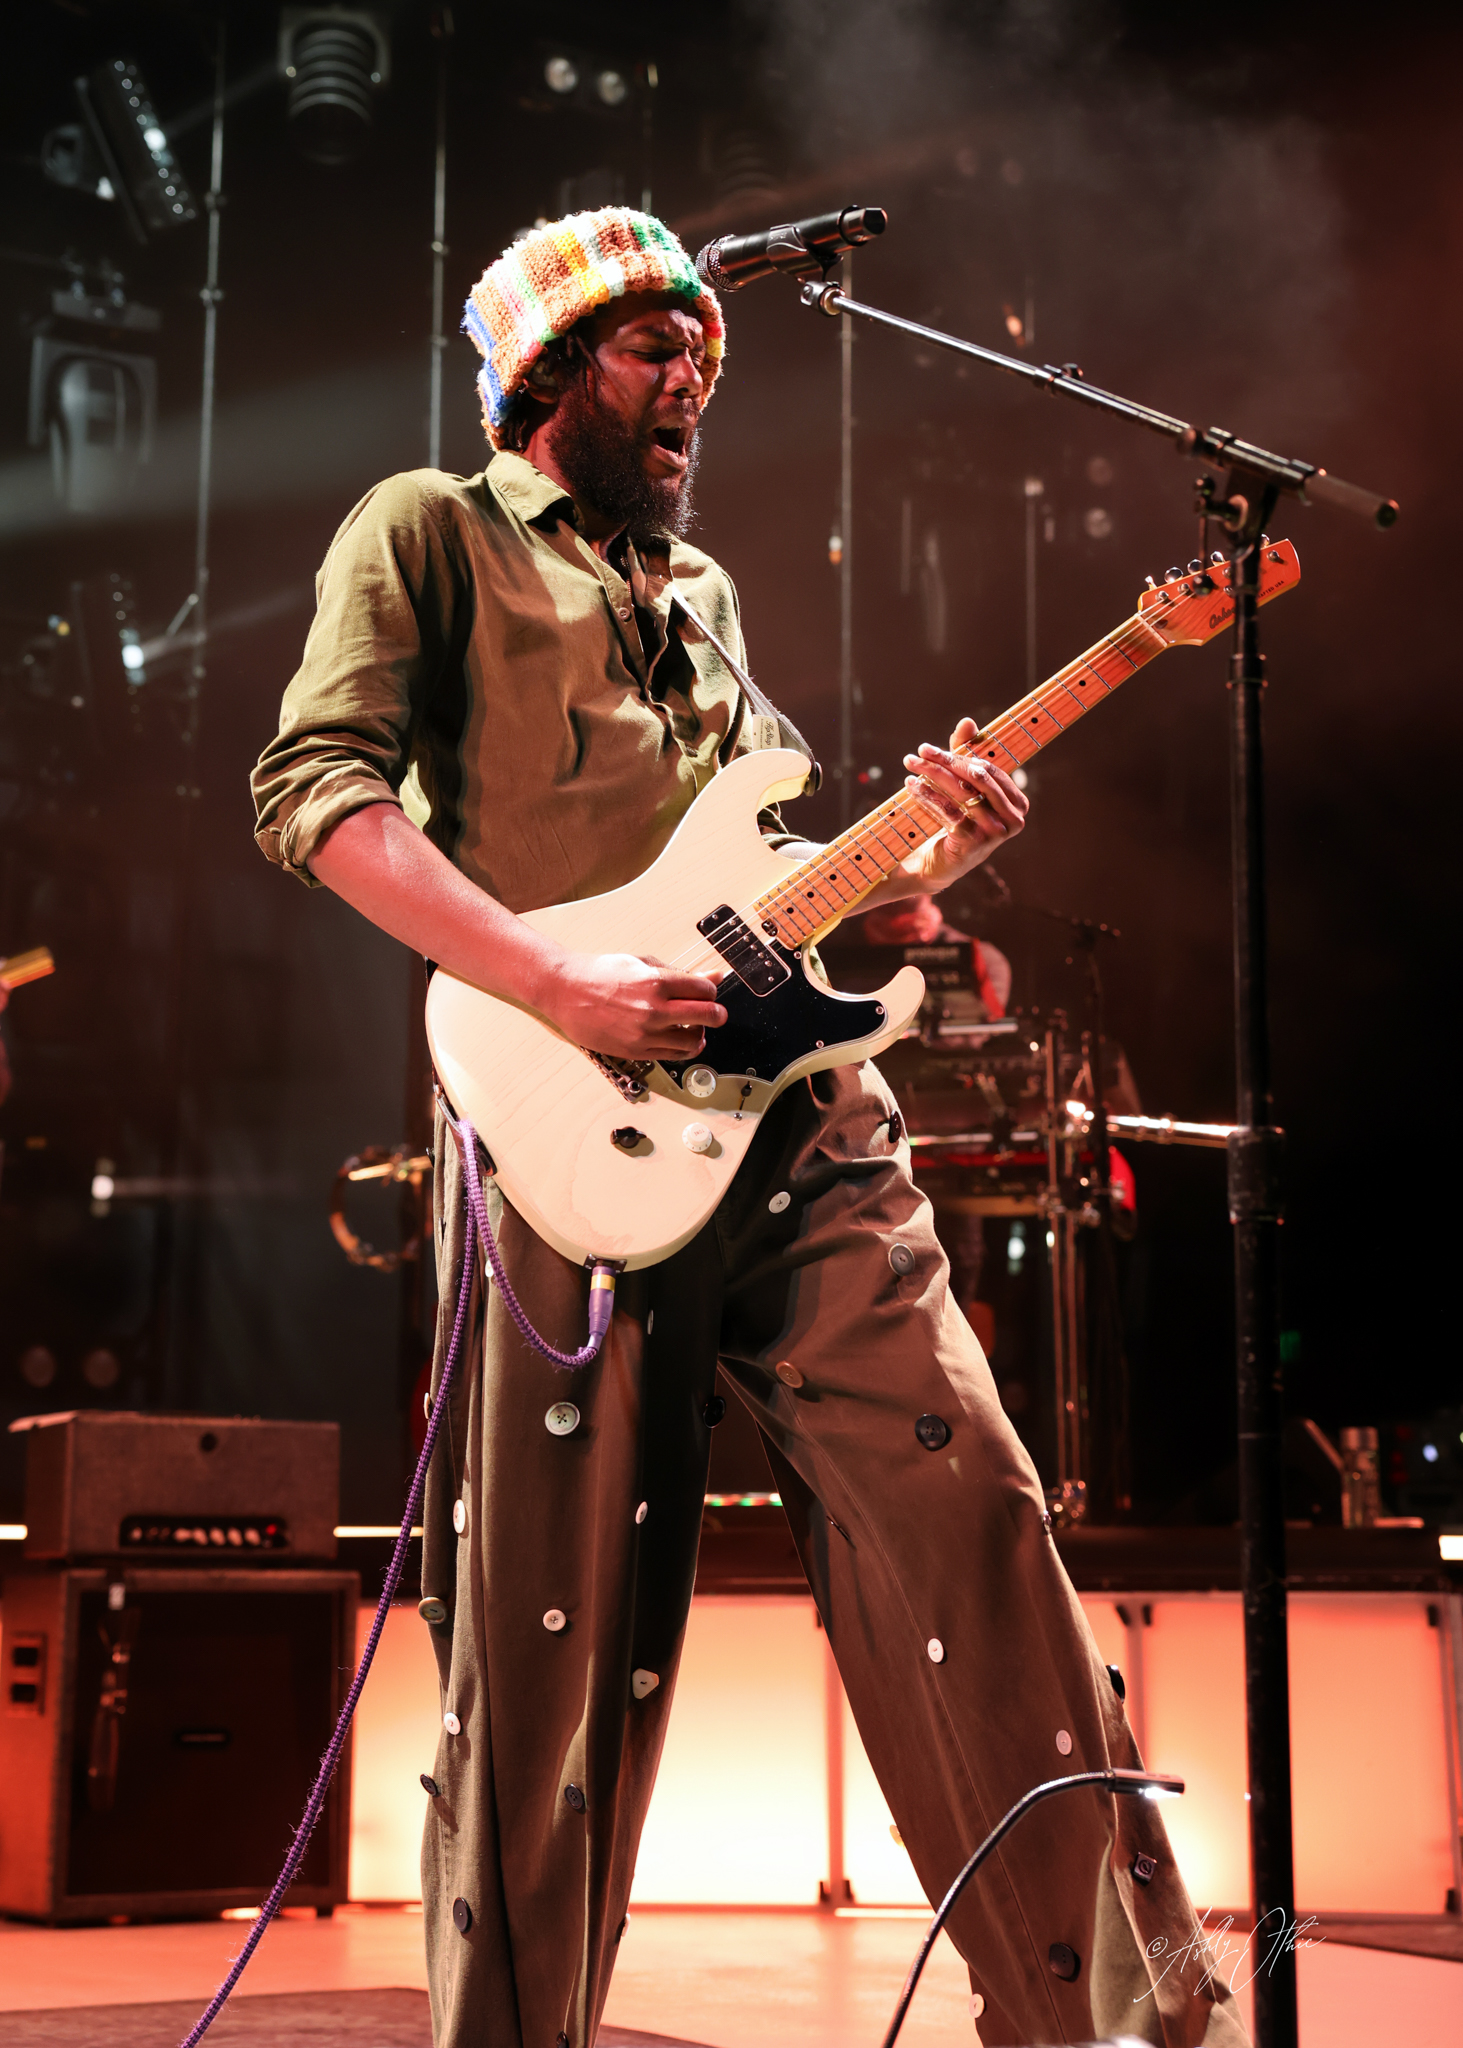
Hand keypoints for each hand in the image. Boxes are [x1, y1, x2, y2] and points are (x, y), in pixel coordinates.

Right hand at [538, 951, 726, 1061]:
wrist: (566, 991)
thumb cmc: (600, 974)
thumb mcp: (643, 963)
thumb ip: (681, 973)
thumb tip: (714, 977)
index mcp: (657, 982)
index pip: (706, 991)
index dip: (711, 991)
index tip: (707, 992)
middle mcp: (654, 1009)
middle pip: (708, 1016)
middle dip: (717, 1014)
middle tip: (716, 1014)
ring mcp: (645, 1034)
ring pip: (694, 1042)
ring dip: (700, 1034)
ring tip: (693, 1028)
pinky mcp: (636, 1051)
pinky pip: (672, 1056)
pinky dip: (682, 1049)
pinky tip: (678, 1039)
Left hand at [899, 715, 1027, 889]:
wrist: (943, 863)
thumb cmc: (957, 820)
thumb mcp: (963, 787)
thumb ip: (966, 755)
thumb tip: (967, 722)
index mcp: (1018, 803)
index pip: (989, 769)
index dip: (959, 755)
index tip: (930, 749)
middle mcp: (1013, 819)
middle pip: (976, 778)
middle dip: (945, 761)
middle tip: (919, 751)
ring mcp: (995, 833)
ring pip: (961, 793)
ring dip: (932, 775)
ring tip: (910, 765)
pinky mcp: (974, 843)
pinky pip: (949, 812)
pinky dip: (928, 796)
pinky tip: (911, 786)